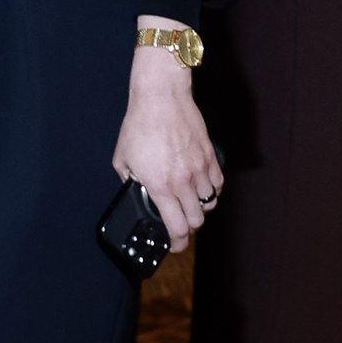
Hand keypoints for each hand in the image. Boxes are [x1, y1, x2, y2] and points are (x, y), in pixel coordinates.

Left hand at [111, 31, 221, 249]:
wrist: (160, 97)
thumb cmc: (140, 124)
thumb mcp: (122, 158)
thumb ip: (129, 180)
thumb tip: (135, 191)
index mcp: (161, 186)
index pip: (177, 227)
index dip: (177, 243)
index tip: (174, 245)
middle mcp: (184, 181)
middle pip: (197, 220)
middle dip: (189, 228)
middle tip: (181, 224)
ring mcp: (200, 168)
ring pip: (210, 203)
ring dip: (201, 209)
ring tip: (191, 204)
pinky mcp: (210, 155)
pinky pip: (218, 183)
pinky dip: (213, 190)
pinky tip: (203, 187)